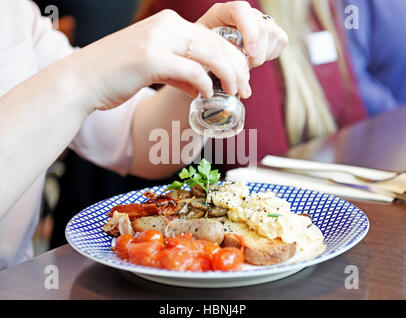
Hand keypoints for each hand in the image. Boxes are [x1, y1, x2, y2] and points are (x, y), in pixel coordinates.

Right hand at [71, 1, 287, 112]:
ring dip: (229, 75)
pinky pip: (191, 70)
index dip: (234, 57)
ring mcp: (158, 40)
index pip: (213, 37)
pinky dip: (205, 84)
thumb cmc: (117, 76)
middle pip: (217, 44)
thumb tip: (202, 85)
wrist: (82, 80)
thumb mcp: (154, 67)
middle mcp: (167, 26)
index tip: (243, 78)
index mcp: (169, 24)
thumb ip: (180, 72)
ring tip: (237, 93)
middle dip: (239, 68)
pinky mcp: (150, 59)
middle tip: (247, 90)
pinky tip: (207, 95)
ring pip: (210, 54)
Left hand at [197, 1, 288, 67]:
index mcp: (221, 13)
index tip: (250, 54)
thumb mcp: (203, 54)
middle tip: (245, 66)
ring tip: (248, 63)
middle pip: (261, 25)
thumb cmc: (204, 56)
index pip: (241, 10)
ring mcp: (258, 20)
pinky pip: (281, 40)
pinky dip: (271, 54)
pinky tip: (256, 59)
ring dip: (262, 56)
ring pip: (273, 34)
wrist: (213, 58)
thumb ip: (212, 54)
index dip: (249, 31)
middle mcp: (243, 13)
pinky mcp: (271, 30)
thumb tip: (227, 67)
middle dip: (257, 52)